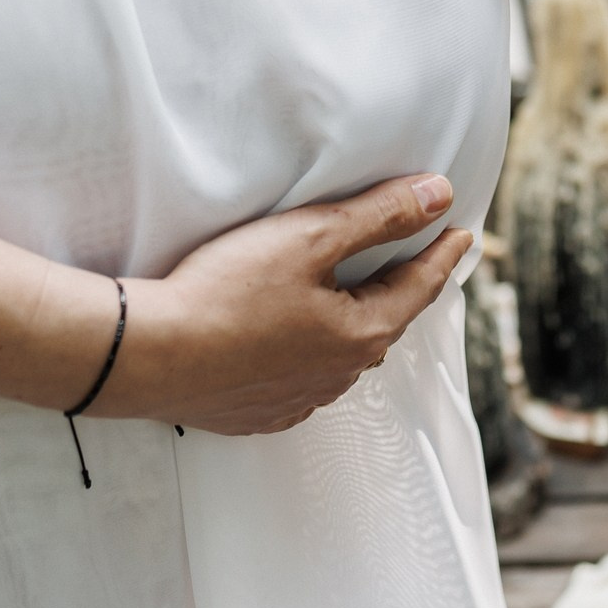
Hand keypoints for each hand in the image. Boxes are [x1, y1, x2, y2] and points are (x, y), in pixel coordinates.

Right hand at [93, 175, 473, 433]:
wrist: (147, 354)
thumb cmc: (226, 292)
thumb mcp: (310, 237)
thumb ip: (380, 215)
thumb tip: (439, 196)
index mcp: (361, 334)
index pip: (419, 285)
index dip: (442, 252)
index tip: (460, 233)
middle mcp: (337, 376)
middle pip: (382, 321)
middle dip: (401, 288)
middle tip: (415, 262)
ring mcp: (295, 399)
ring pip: (340, 354)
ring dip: (351, 323)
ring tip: (354, 298)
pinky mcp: (255, 411)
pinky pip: (298, 379)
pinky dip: (307, 354)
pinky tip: (293, 340)